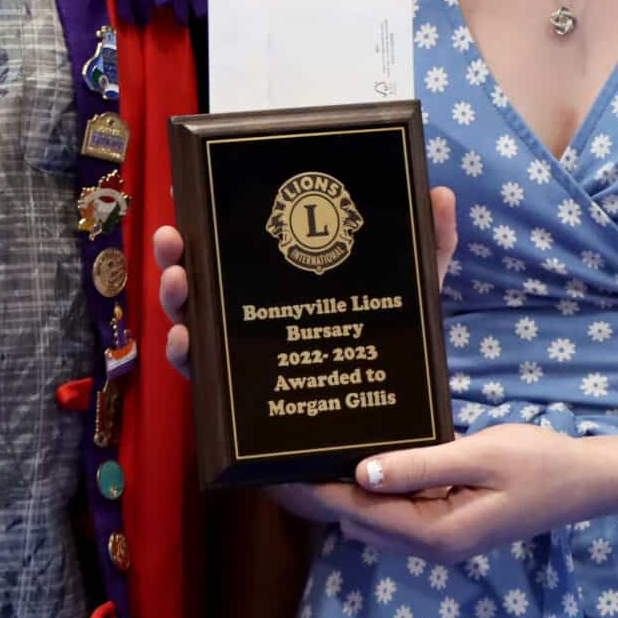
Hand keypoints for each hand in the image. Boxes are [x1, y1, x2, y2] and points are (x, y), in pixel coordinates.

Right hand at [153, 186, 456, 378]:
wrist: (395, 425)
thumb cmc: (393, 343)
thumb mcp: (413, 290)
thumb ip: (430, 246)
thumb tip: (442, 194)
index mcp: (283, 279)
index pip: (236, 245)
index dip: (207, 221)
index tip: (188, 192)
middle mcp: (253, 314)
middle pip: (204, 280)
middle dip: (179, 257)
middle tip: (174, 238)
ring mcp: (244, 355)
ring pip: (195, 324)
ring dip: (175, 302)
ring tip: (178, 283)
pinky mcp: (245, 400)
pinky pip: (206, 379)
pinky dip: (187, 358)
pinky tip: (187, 341)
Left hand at [286, 424, 592, 563]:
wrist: (583, 480)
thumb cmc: (536, 463)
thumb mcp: (478, 457)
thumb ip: (420, 466)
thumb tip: (361, 474)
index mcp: (437, 534)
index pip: (360, 513)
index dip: (317, 491)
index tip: (279, 470)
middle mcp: (432, 544)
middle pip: (359, 520)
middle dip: (318, 493)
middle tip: (276, 460)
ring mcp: (439, 535)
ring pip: (373, 517)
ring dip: (340, 490)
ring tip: (304, 455)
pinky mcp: (446, 521)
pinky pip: (395, 508)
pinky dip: (369, 487)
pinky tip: (355, 459)